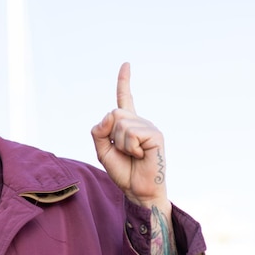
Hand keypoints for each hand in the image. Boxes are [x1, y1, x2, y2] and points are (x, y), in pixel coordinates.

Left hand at [91, 63, 168, 210]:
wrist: (137, 190)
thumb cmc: (123, 171)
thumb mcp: (102, 150)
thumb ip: (99, 131)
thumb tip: (110, 114)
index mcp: (128, 124)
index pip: (125, 98)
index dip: (124, 81)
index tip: (126, 64)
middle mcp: (140, 122)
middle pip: (114, 114)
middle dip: (110, 135)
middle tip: (124, 151)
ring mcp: (149, 127)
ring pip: (121, 124)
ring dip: (121, 144)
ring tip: (134, 155)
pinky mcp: (155, 135)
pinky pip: (131, 134)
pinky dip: (130, 148)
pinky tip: (141, 155)